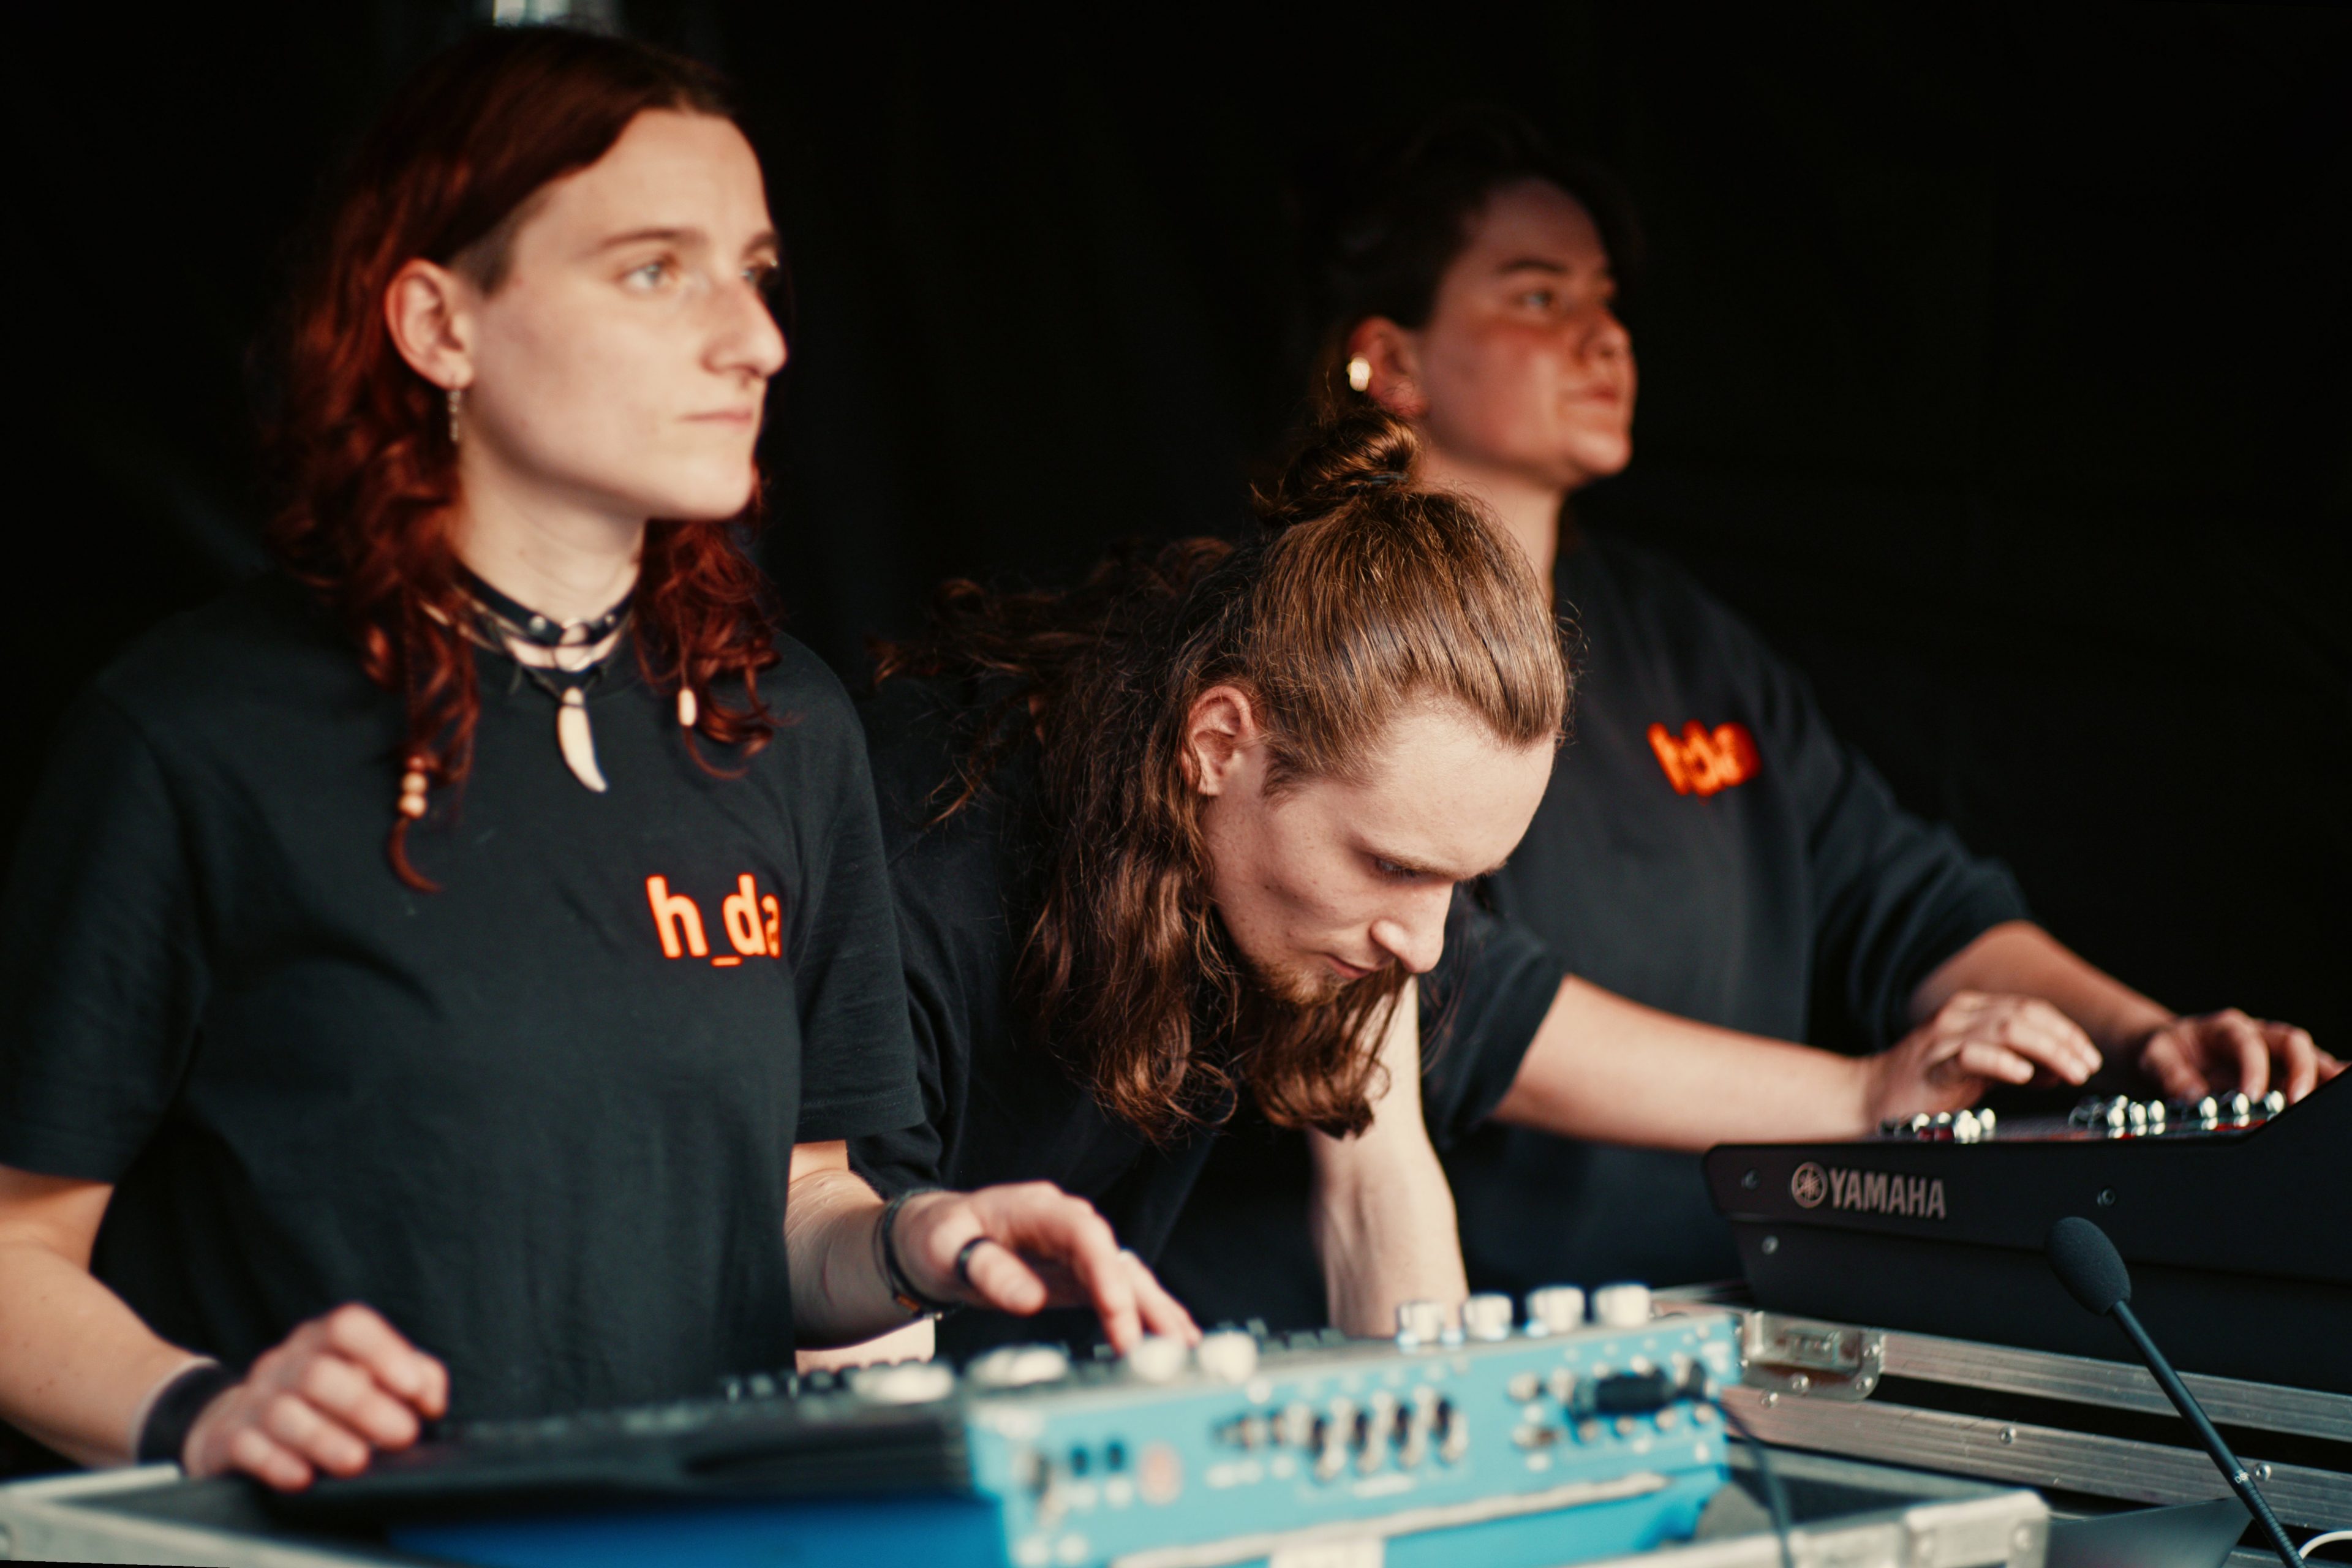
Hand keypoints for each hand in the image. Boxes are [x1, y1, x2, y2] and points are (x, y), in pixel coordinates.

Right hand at [182, 1304, 447, 1489]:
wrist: (236, 1424)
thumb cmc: (324, 1400)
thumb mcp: (368, 1376)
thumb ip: (413, 1377)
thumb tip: (432, 1400)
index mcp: (323, 1340)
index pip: (348, 1326)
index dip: (384, 1352)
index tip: (413, 1388)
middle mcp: (286, 1363)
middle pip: (319, 1374)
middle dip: (364, 1407)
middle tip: (402, 1436)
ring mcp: (254, 1399)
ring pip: (283, 1412)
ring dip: (323, 1439)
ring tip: (357, 1461)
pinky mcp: (228, 1438)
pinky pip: (246, 1446)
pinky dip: (276, 1463)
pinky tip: (302, 1477)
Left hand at [893, 1184, 1198, 1352]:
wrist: (929, 1235)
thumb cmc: (936, 1237)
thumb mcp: (945, 1249)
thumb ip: (988, 1270)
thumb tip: (1029, 1298)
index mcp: (1036, 1208)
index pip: (1084, 1234)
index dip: (1106, 1272)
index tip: (1118, 1313)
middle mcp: (1065, 1224)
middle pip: (1114, 1256)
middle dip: (1144, 1299)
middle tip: (1169, 1342)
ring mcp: (1075, 1249)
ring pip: (1124, 1275)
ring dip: (1155, 1309)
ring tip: (1186, 1346)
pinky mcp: (1077, 1274)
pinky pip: (1116, 1291)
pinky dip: (1143, 1313)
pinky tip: (1170, 1335)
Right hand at [1866, 991, 2102, 1123]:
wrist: (1869, 1098)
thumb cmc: (1924, 1085)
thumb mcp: (1979, 1069)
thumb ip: (2016, 1063)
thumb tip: (2059, 1069)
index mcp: (1970, 1010)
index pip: (2031, 1008)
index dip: (2066, 1030)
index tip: (2088, 1056)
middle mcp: (1958, 1016)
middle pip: (2025, 1015)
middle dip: (2064, 1041)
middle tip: (2087, 1067)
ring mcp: (1944, 1038)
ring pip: (2008, 1030)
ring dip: (2048, 1051)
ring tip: (2070, 1073)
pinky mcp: (1933, 1064)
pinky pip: (1972, 1055)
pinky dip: (2004, 1063)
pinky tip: (2025, 1075)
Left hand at [2136, 1010, 2338, 1103]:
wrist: (2167, 1048)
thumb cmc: (2165, 1051)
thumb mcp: (2155, 1057)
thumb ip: (2172, 1074)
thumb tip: (2195, 1096)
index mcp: (2224, 1027)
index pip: (2246, 1043)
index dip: (2253, 1068)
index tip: (2251, 1095)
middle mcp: (2256, 1034)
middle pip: (2290, 1042)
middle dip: (2299, 1069)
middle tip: (2297, 1100)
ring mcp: (2273, 1051)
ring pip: (2308, 1055)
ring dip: (2322, 1074)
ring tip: (2334, 1095)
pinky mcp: (2281, 1069)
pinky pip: (2311, 1070)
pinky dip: (2325, 1080)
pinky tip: (2337, 1092)